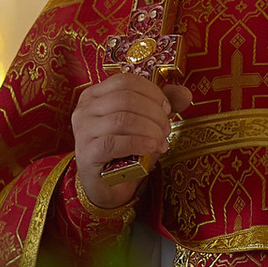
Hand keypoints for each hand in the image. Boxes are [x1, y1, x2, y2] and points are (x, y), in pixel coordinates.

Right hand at [71, 70, 188, 212]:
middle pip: (126, 99)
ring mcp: (82, 131)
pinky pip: (113, 143)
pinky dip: (137, 143)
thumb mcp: (145, 123)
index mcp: (96, 94)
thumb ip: (162, 105)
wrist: (108, 185)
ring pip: (122, 120)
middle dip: (154, 114)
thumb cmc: (125, 150)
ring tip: (161, 142)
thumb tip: (184, 93)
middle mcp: (84, 109)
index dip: (152, 92)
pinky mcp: (86, 153)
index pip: (126, 81)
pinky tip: (151, 148)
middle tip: (166, 130)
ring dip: (150, 130)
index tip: (167, 109)